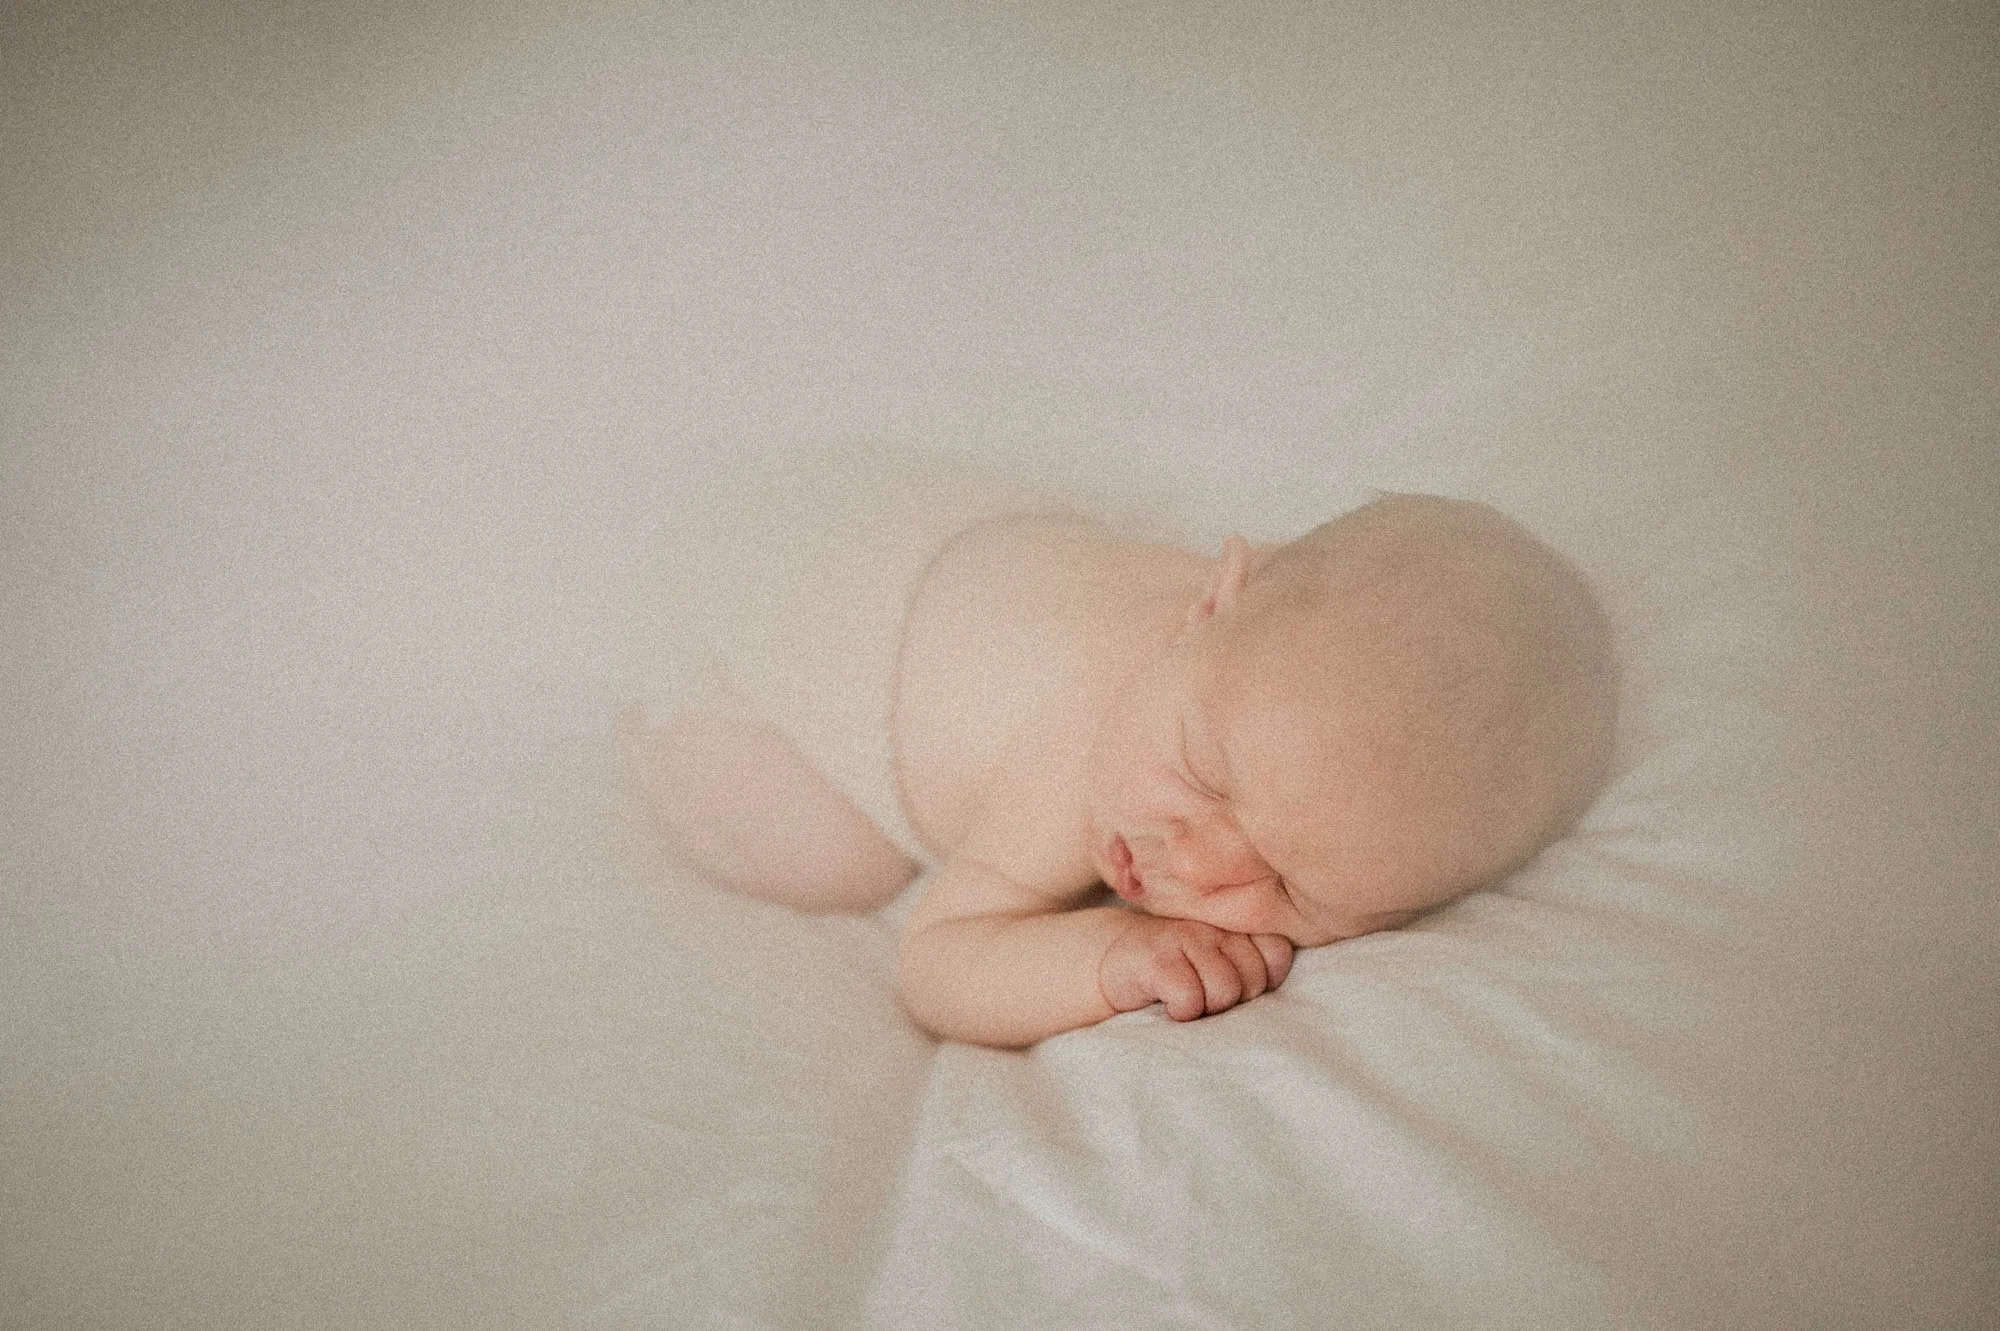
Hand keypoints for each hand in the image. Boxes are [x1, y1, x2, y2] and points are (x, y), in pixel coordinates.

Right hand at [1098, 916, 1294, 1022]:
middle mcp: (1214, 924)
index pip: (1277, 953)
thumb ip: (1255, 960)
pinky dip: (1180, 1011)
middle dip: (1233, 999)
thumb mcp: (1220, 959)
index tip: (1234, 982)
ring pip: (1225, 991)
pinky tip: (1165, 1000)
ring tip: (1186, 995)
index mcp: (1235, 923)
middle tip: (1202, 992)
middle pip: (1254, 980)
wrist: (1115, 961)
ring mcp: (1186, 936)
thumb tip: (1276, 983)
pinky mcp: (1157, 958)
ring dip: (1205, 1007)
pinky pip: (1190, 999)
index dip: (1262, 979)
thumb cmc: (1179, 968)